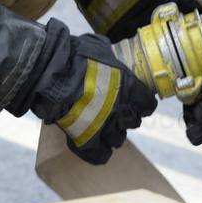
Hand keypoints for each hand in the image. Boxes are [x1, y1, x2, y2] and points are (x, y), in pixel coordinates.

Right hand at [25, 20, 157, 164]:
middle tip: (114, 111)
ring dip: (112, 134)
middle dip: (126, 117)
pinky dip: (98, 154)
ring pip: (118, 139)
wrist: (54, 73)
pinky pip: (99, 155)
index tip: (135, 99)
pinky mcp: (87, 140)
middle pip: (134, 122)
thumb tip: (105, 51)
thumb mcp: (98, 47)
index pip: (147, 104)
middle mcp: (122, 110)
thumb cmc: (76, 56)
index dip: (141, 102)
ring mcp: (105, 127)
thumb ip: (107, 54)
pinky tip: (95, 148)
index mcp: (129, 88)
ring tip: (102, 127)